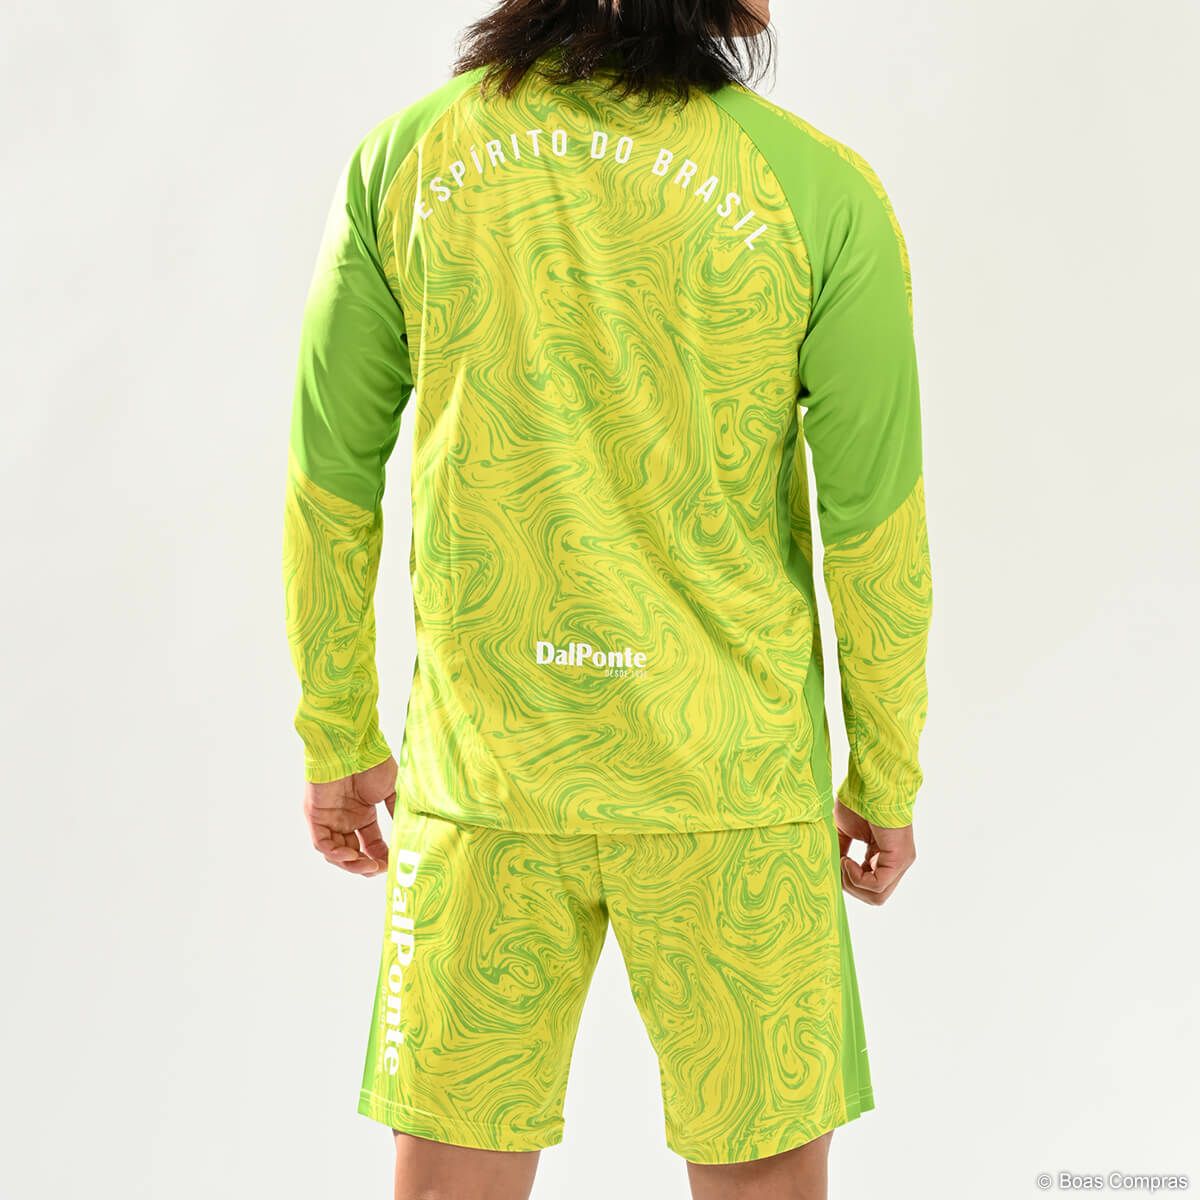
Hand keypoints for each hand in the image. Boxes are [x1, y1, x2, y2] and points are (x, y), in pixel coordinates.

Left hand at [303, 756, 396, 876]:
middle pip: (353, 853)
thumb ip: (396, 812)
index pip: (371, 844)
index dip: (381, 857)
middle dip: (366, 865)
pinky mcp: (315, 816)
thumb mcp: (391, 791)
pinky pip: (322, 843)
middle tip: (378, 869)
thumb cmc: (372, 762)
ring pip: (336, 852)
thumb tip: (407, 834)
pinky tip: (351, 856)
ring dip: (351, 863)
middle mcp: (345, 819)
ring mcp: (329, 818)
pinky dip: (335, 853)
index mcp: (362, 814)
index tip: (393, 865)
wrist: (353, 745)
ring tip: (367, 866)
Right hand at [835, 799, 915, 905]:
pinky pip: (877, 884)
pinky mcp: (900, 859)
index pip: (870, 886)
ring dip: (852, 884)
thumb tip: (829, 870)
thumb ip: (840, 851)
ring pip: (877, 896)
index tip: (834, 865)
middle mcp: (896, 863)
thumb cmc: (858, 801)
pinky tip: (846, 859)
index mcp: (884, 856)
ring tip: (842, 861)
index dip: (849, 883)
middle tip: (837, 866)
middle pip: (874, 897)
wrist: (871, 784)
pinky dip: (856, 877)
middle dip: (850, 887)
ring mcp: (901, 863)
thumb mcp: (844, 831)